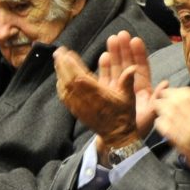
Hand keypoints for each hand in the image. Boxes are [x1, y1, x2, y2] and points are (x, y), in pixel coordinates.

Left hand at [55, 31, 146, 151]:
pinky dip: (61, 86)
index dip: (73, 65)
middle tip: (58, 52)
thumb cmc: (124, 116)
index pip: (81, 77)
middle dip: (62, 65)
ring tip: (56, 61)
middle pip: (69, 80)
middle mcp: (86, 101)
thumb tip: (133, 68)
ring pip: (65, 88)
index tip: (67, 54)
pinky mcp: (77, 112)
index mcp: (98, 95)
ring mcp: (79, 107)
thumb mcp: (129, 98)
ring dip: (60, 73)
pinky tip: (59, 78)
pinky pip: (65, 97)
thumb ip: (128, 81)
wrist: (117, 136)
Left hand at [153, 83, 189, 178]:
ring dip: (160, 107)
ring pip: (168, 113)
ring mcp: (188, 133)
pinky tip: (160, 120)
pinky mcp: (181, 144)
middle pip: (175, 102)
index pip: (187, 95)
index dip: (177, 90)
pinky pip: (165, 129)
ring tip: (159, 105)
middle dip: (165, 96)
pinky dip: (160, 122)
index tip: (173, 91)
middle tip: (162, 96)